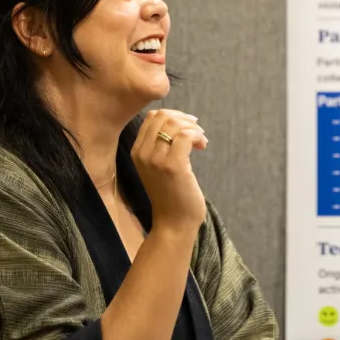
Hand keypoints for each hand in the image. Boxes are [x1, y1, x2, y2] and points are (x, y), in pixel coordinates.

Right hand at [131, 109, 208, 233]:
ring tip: (201, 141)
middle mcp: (142, 153)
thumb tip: (178, 122)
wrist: (173, 223)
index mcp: (137, 151)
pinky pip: (185, 136)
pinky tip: (202, 146)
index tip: (187, 128)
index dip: (173, 116)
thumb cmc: (171, 195)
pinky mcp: (173, 165)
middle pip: (162, 116)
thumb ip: (161, 146)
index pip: (151, 118)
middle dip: (184, 119)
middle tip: (197, 132)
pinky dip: (197, 136)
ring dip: (193, 128)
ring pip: (174, 124)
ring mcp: (156, 159)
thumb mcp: (159, 167)